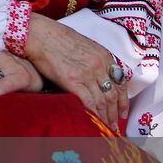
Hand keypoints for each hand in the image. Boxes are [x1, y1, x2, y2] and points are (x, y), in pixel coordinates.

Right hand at [23, 15, 128, 130]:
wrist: (40, 34)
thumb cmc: (57, 38)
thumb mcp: (84, 46)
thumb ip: (94, 62)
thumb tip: (96, 80)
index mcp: (104, 56)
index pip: (120, 83)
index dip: (123, 101)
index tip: (122, 112)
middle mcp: (99, 65)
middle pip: (113, 95)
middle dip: (114, 113)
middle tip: (115, 127)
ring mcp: (87, 73)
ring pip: (102, 101)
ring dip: (105, 117)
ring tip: (106, 129)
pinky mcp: (73, 80)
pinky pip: (88, 102)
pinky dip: (93, 115)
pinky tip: (94, 123)